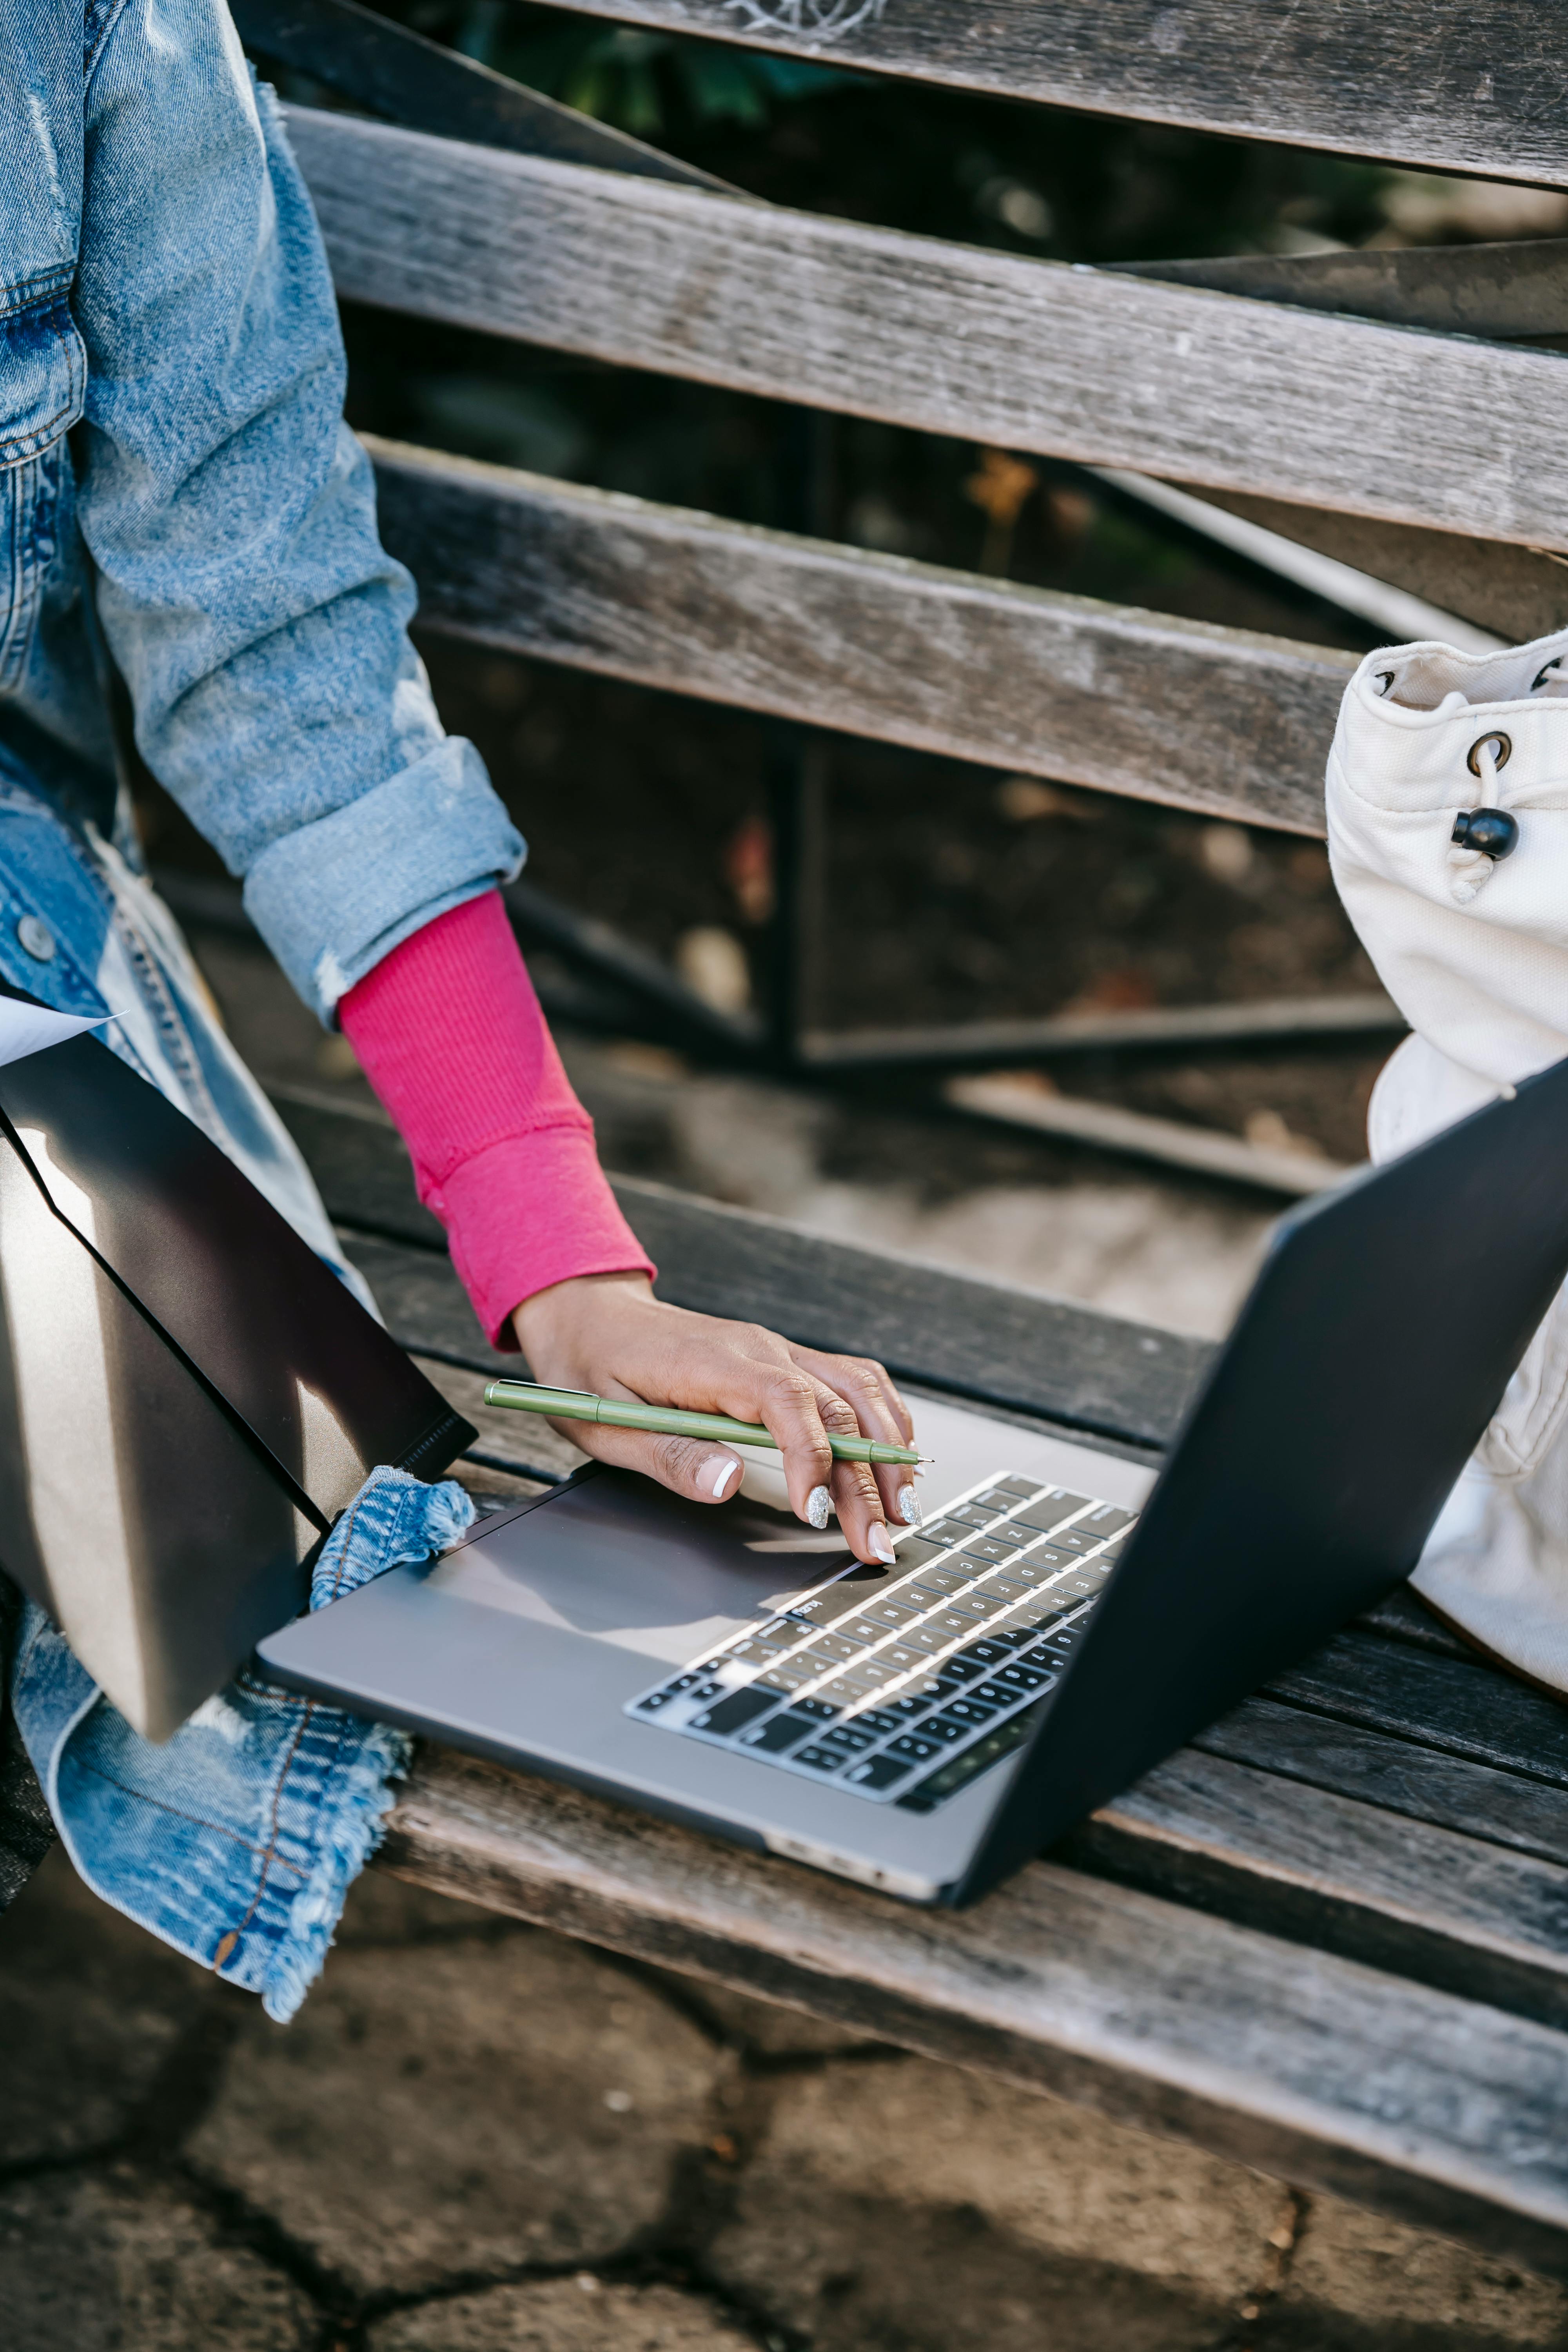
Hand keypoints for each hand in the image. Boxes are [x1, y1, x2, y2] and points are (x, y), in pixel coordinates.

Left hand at [510, 1272, 918, 1564]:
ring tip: (903, 1509)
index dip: (811, 1460)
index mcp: (714, 1364)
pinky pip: (851, 1379)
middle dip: (866, 1482)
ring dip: (888, 1450)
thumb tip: (727, 1482)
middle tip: (879, 1544)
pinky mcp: (784, 1360)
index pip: (786, 1404)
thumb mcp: (608, 1422)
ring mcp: (778, 1351)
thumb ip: (671, 1454)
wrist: (590, 1313)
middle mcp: (760, 1350)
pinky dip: (883, 1417)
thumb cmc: (592, 1367)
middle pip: (836, 1409)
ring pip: (858, 1391)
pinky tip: (893, 1457)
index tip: (815, 1515)